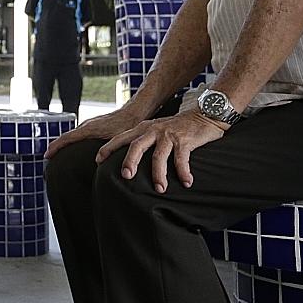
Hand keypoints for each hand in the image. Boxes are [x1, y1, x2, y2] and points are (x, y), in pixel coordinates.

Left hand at [95, 109, 227, 193]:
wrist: (203, 114)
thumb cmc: (177, 127)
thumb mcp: (155, 129)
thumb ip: (143, 140)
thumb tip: (128, 159)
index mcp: (143, 128)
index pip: (121, 138)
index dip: (108, 148)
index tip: (98, 161)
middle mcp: (153, 130)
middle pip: (136, 146)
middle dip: (130, 161)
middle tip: (126, 176)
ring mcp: (168, 135)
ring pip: (158, 156)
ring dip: (158, 174)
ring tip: (159, 189)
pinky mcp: (184, 140)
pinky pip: (182, 159)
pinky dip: (183, 172)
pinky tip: (186, 182)